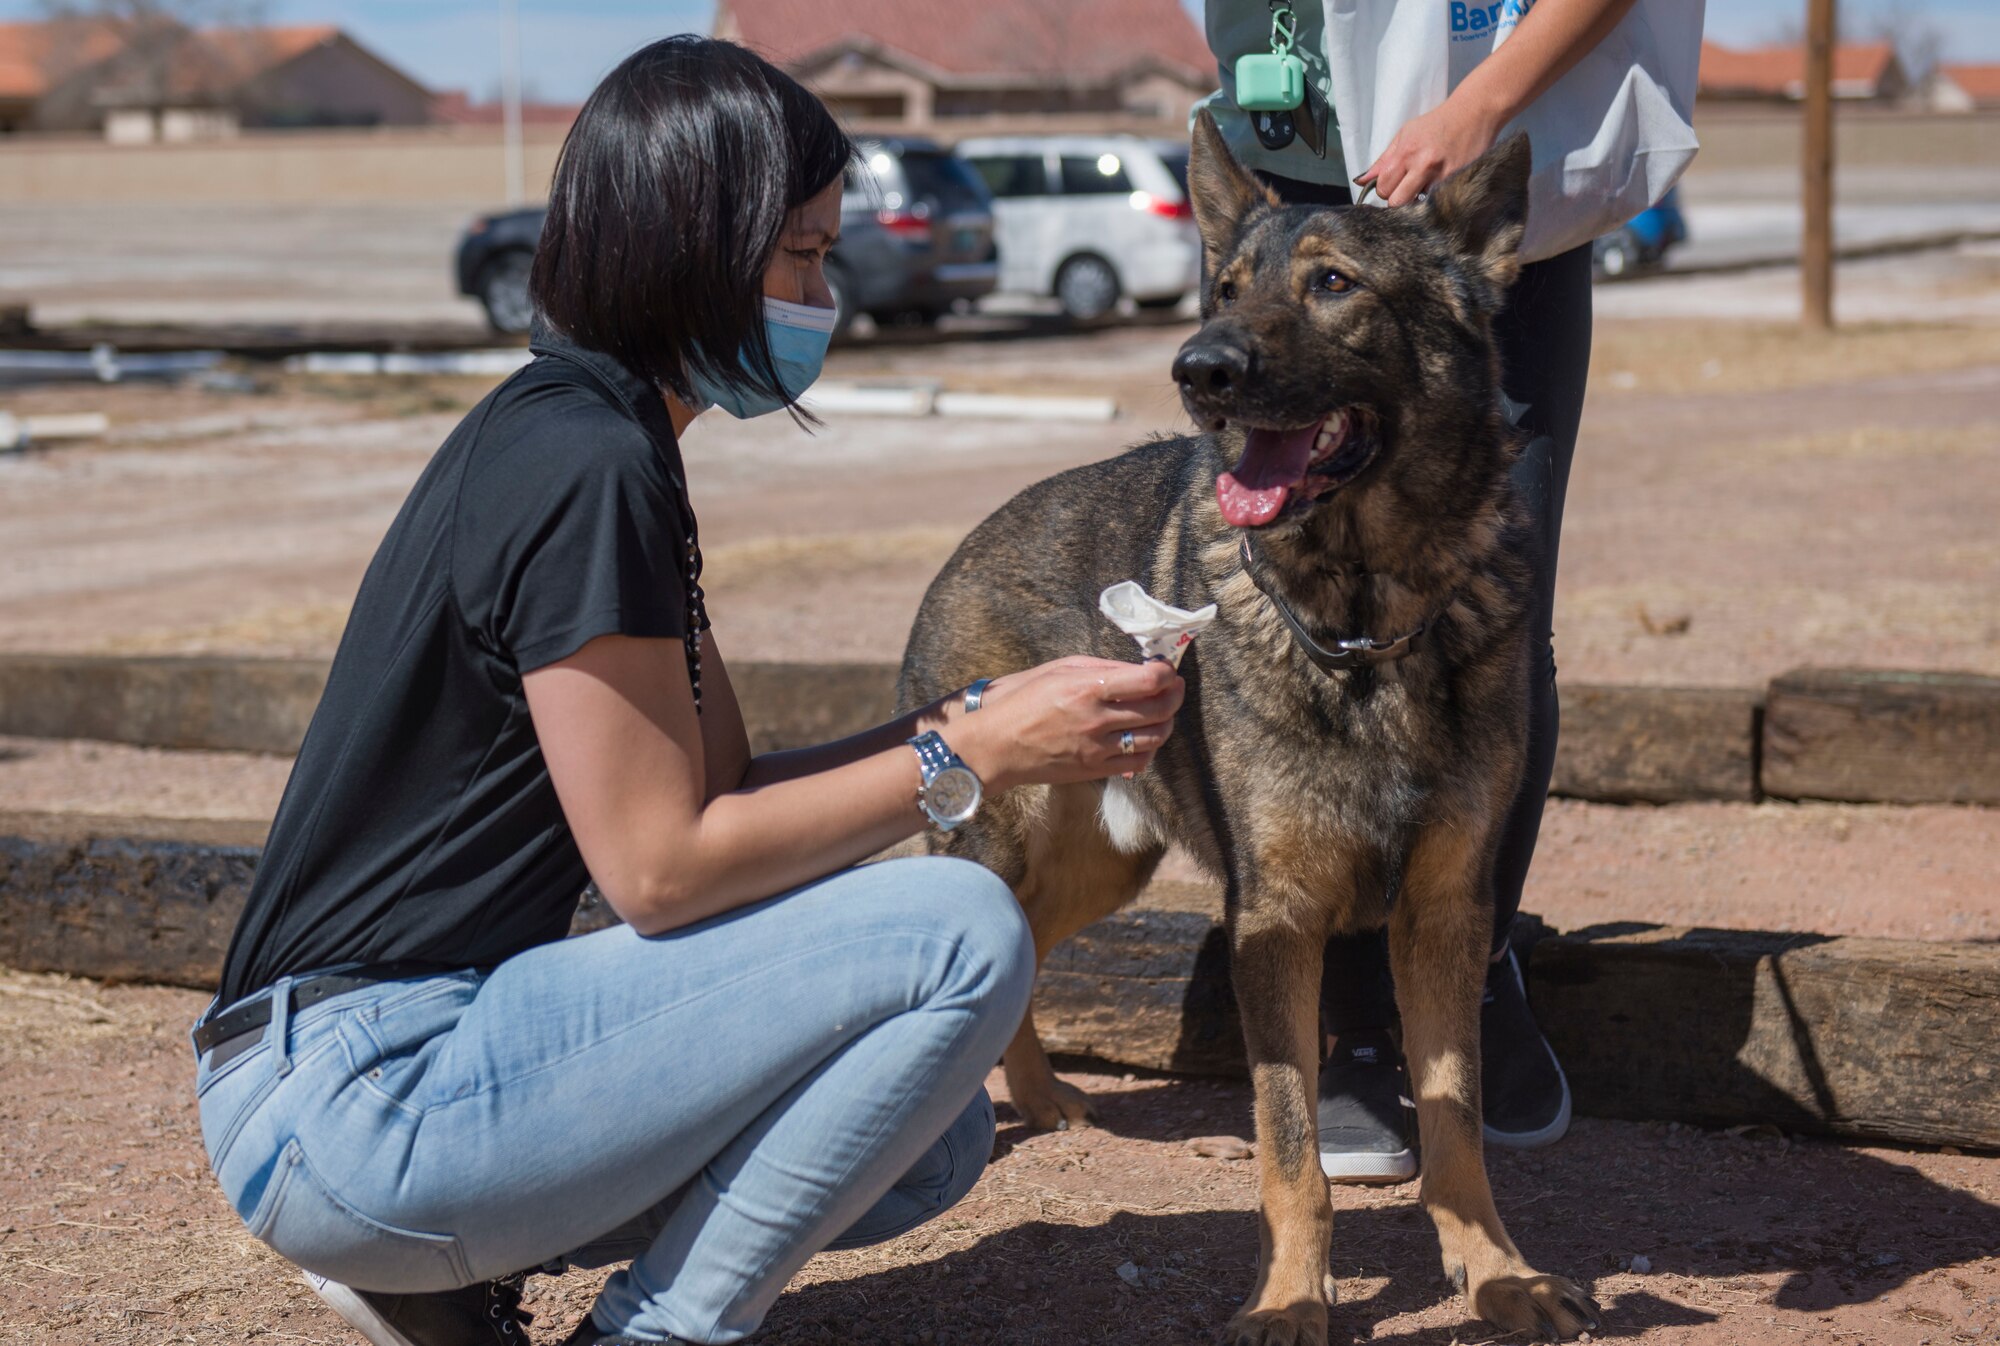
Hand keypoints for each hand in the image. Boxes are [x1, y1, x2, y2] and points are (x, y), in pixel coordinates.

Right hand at [948, 656, 1183, 790]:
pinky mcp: (1095, 770)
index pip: (1148, 680)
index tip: (1165, 667)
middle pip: (1160, 709)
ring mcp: (1098, 749)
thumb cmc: (1023, 702)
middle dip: (1175, 694)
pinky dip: (1149, 747)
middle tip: (1173, 686)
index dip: (1166, 672)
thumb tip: (1138, 669)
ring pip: (1156, 737)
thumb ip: (1102, 667)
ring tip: (1161, 710)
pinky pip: (1139, 761)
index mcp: (1087, 689)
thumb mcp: (1058, 670)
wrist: (996, 747)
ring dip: (1167, 721)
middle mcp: (1097, 720)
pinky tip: (1143, 736)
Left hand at [1357, 94, 1504, 206]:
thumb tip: (1361, 181)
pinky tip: (1439, 187)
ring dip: (1419, 201)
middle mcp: (1423, 165)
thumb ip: (1383, 160)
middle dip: (1398, 200)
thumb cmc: (1438, 123)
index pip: (1383, 188)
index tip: (1392, 185)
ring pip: (1419, 206)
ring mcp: (1443, 175)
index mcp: (1406, 152)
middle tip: (1406, 190)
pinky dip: (1437, 199)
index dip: (1385, 190)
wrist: (1475, 112)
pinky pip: (1440, 202)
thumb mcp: (1405, 134)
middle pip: (1398, 203)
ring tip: (1425, 186)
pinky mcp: (1460, 180)